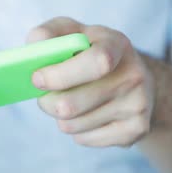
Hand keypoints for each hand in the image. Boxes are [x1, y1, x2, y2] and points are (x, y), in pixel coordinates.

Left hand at [29, 17, 153, 146]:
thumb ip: (50, 33)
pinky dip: (76, 130)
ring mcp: (137, 104)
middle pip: (71, 105)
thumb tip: (34, 46)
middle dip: (47, 102)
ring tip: (69, 102)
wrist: (136, 80)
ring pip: (73, 125)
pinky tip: (87, 115)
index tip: (37, 79)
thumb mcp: (74, 33)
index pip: (96, 62)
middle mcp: (133, 75)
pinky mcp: (136, 130)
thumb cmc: (92, 53)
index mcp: (117, 44)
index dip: (60, 75)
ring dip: (61, 117)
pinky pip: (83, 139)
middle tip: (44, 95)